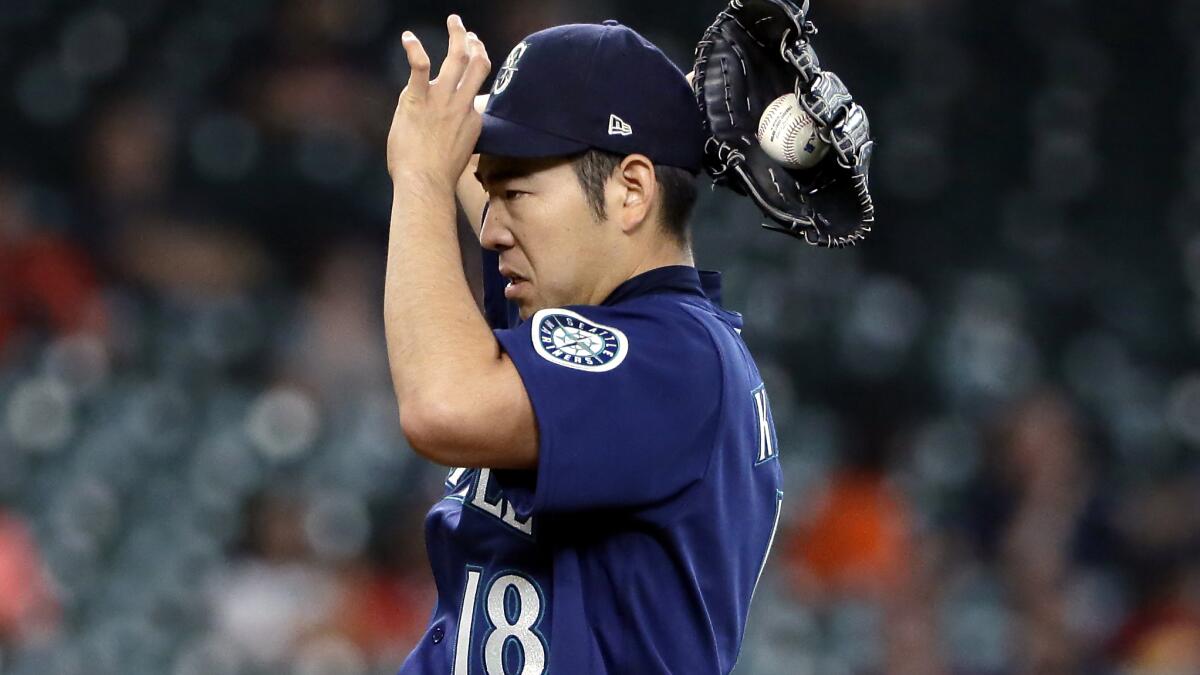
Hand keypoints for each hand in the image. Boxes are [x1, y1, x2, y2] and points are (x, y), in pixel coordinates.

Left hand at [387, 15, 491, 189]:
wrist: (425, 184)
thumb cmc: (436, 176)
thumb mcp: (459, 152)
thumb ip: (460, 134)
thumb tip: (456, 133)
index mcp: (472, 118)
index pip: (476, 90)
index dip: (473, 75)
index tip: (470, 64)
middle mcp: (461, 104)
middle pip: (479, 65)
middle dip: (475, 45)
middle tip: (469, 33)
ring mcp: (441, 100)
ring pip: (459, 58)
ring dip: (458, 36)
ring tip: (454, 21)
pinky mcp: (418, 99)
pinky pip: (420, 65)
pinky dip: (414, 48)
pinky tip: (408, 37)